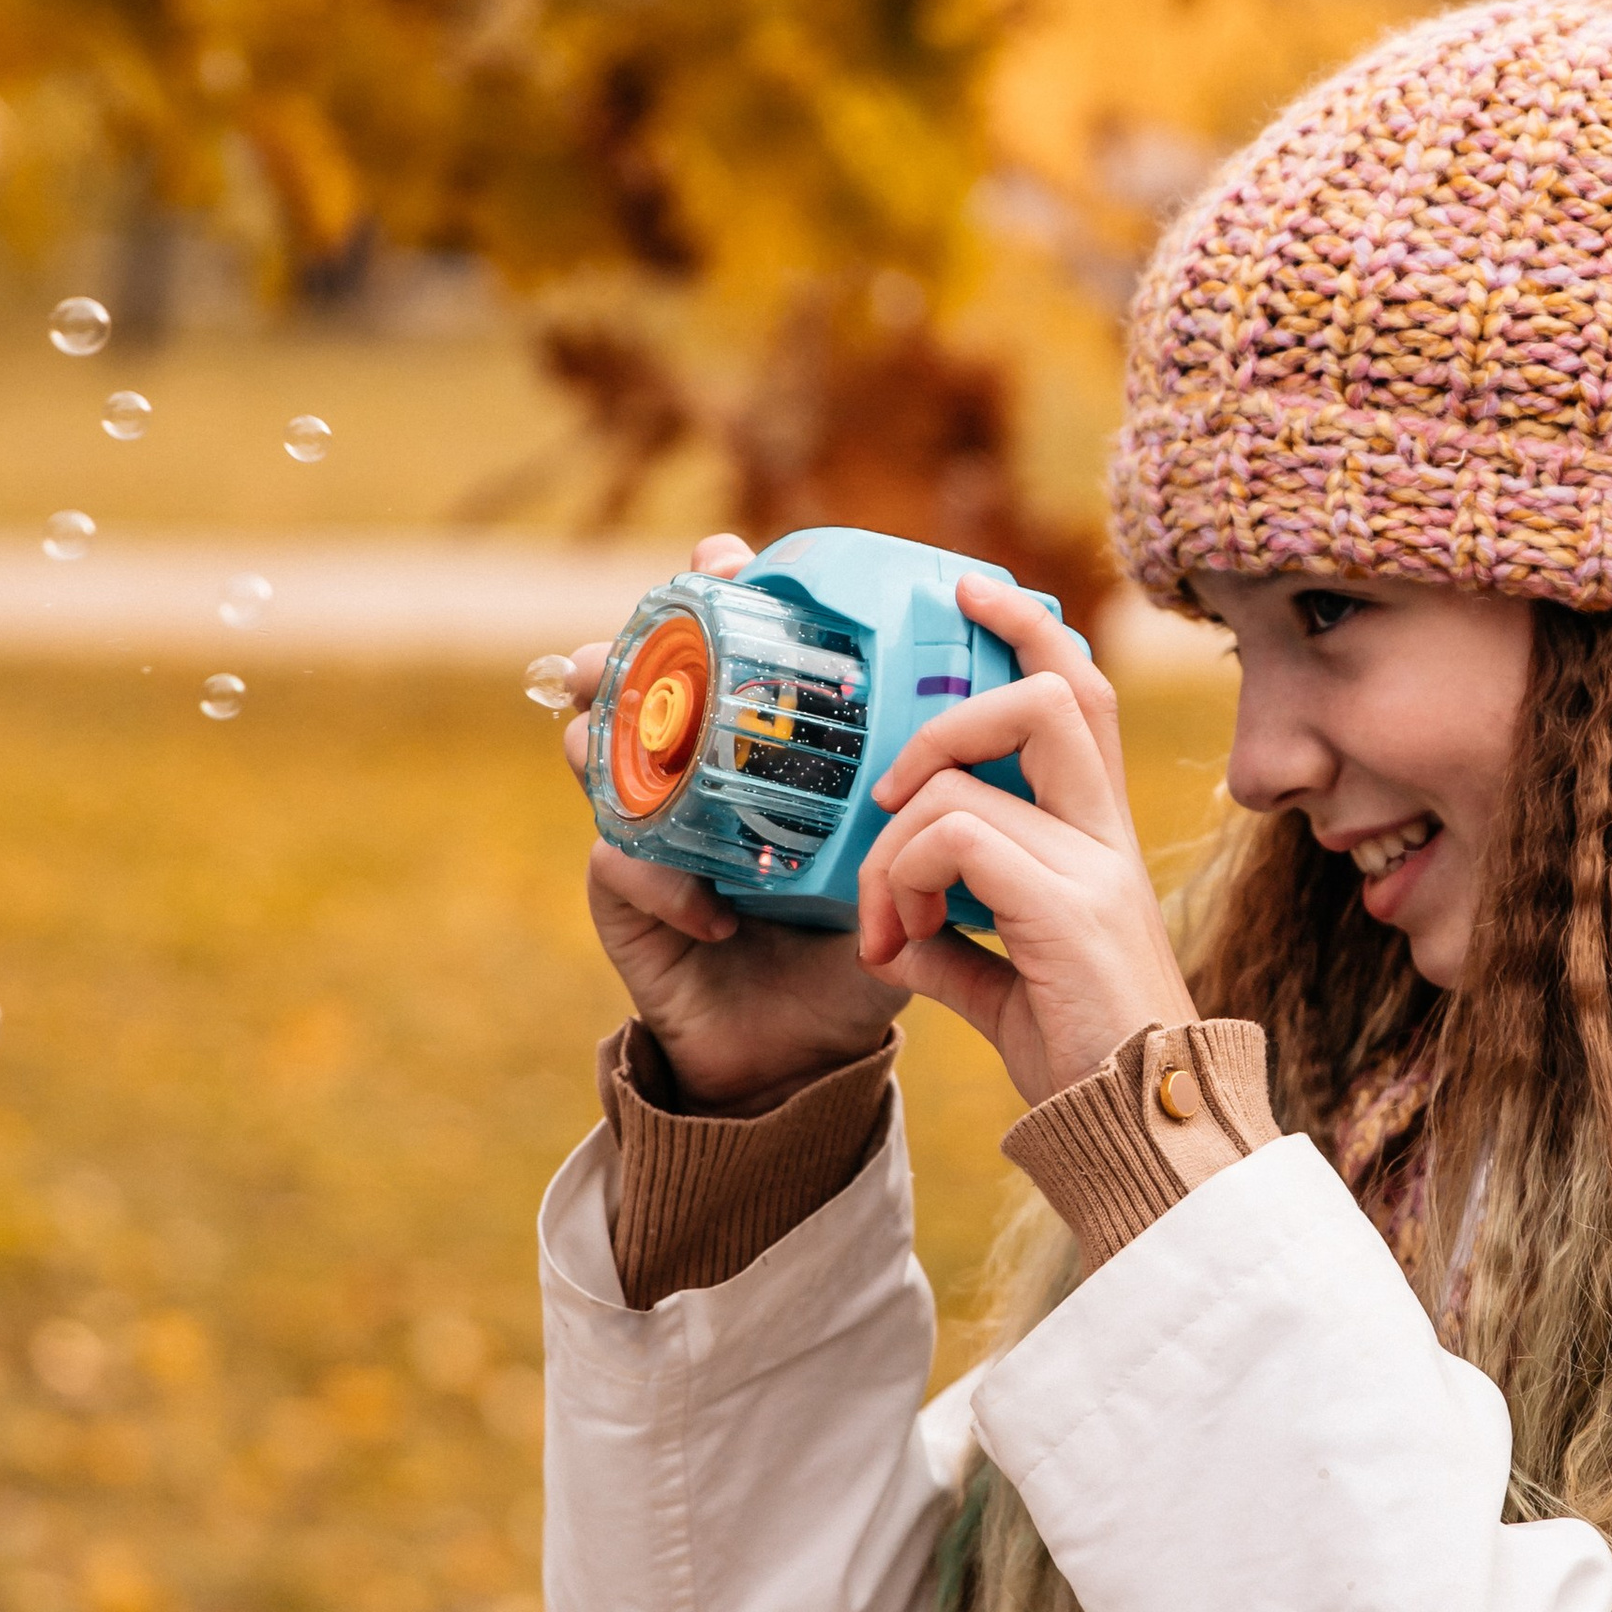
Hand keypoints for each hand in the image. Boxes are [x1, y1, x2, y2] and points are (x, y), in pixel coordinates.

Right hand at [561, 533, 908, 1113]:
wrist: (810, 1054)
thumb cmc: (859, 948)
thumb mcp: (908, 862)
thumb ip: (944, 798)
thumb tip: (1009, 704)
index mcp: (762, 752)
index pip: (729, 650)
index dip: (720, 594)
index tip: (729, 556)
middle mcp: (698, 778)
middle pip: (646, 683)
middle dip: (632, 641)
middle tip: (644, 621)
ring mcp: (654, 833)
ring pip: (605, 758)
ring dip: (602, 737)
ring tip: (603, 730)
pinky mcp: (629, 903)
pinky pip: (623, 866)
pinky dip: (666, 884)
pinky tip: (719, 916)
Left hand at [856, 576, 1192, 1107]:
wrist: (1144, 1136)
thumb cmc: (1087, 1069)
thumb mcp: (1009, 991)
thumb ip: (957, 950)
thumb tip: (892, 937)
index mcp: (1101, 842)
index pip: (1082, 695)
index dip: (1030, 627)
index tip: (970, 592)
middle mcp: (1106, 839)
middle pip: (1052, 693)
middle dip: (950, 706)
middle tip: (885, 786)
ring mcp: (1092, 869)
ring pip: (966, 779)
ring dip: (894, 841)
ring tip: (882, 921)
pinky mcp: (1065, 910)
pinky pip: (953, 840)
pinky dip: (898, 885)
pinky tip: (895, 950)